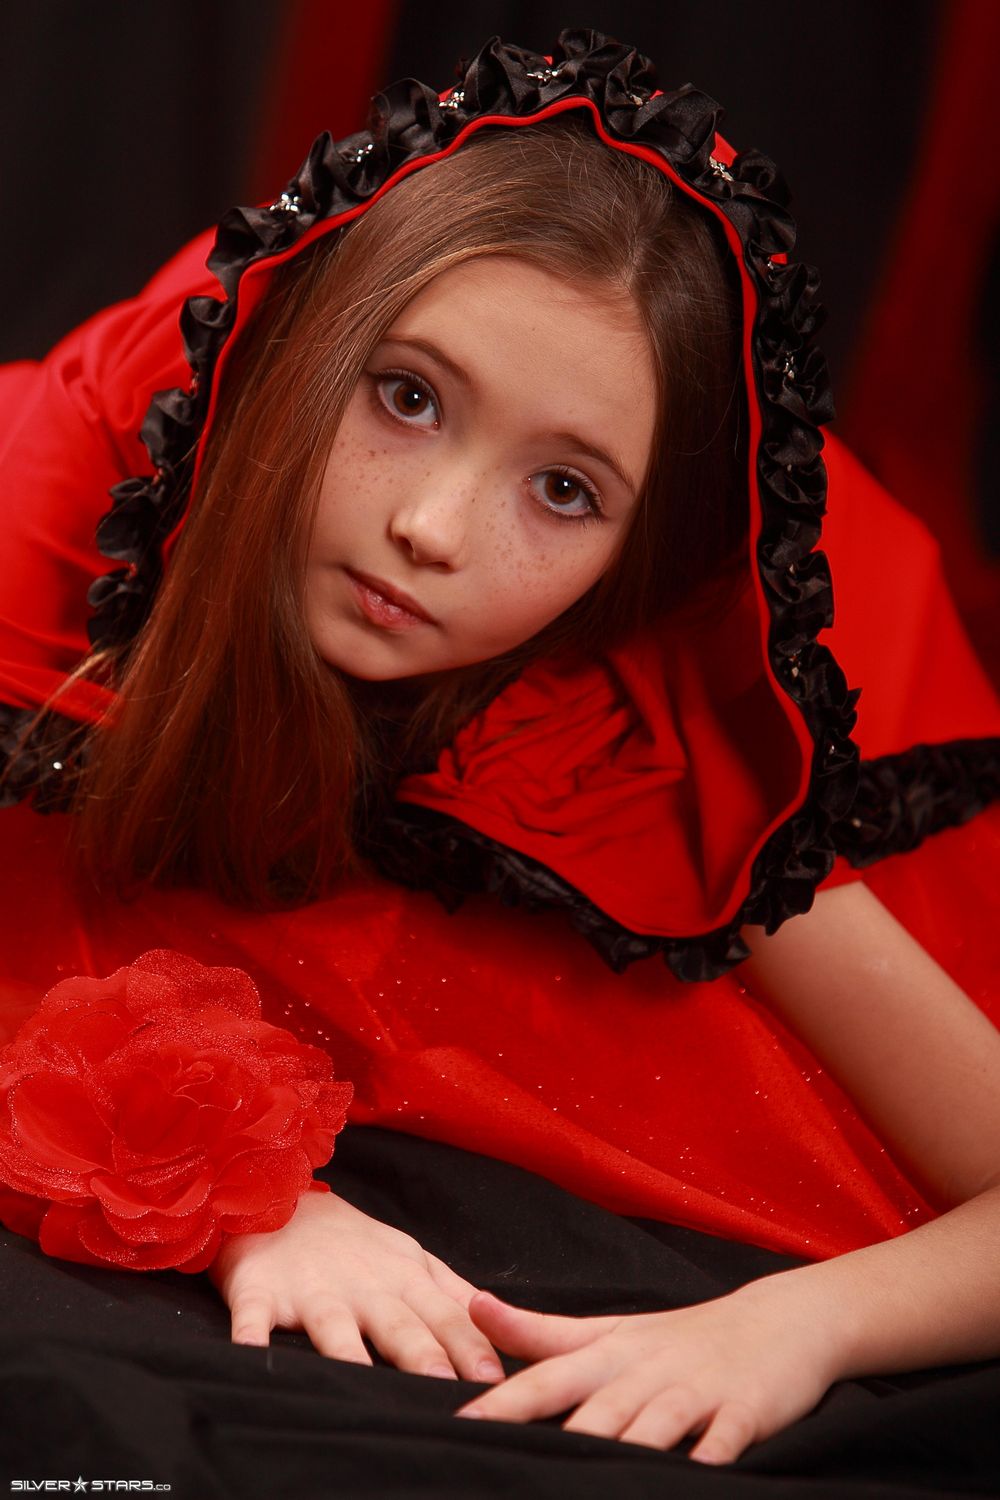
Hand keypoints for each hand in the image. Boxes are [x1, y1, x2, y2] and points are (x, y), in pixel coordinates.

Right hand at [209, 1189, 504, 1383]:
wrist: (280, 1195)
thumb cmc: (353, 1243)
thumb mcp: (411, 1258)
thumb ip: (453, 1295)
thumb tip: (504, 1328)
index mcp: (404, 1278)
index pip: (446, 1316)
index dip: (470, 1346)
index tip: (493, 1379)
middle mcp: (363, 1287)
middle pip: (398, 1325)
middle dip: (423, 1356)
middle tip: (445, 1390)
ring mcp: (310, 1290)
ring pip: (333, 1328)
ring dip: (348, 1355)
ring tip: (362, 1384)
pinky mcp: (260, 1293)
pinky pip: (253, 1321)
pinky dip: (250, 1342)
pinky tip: (251, 1361)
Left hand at [454, 1282, 838, 1462]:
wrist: (779, 1320)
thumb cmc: (681, 1336)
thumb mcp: (609, 1330)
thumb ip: (541, 1331)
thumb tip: (472, 1306)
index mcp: (610, 1355)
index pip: (547, 1379)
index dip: (505, 1403)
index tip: (462, 1426)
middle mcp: (647, 1372)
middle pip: (597, 1410)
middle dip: (560, 1442)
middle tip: (518, 1470)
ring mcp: (698, 1389)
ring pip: (656, 1424)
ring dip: (629, 1449)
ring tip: (596, 1479)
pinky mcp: (747, 1408)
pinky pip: (728, 1434)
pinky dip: (715, 1452)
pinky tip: (702, 1471)